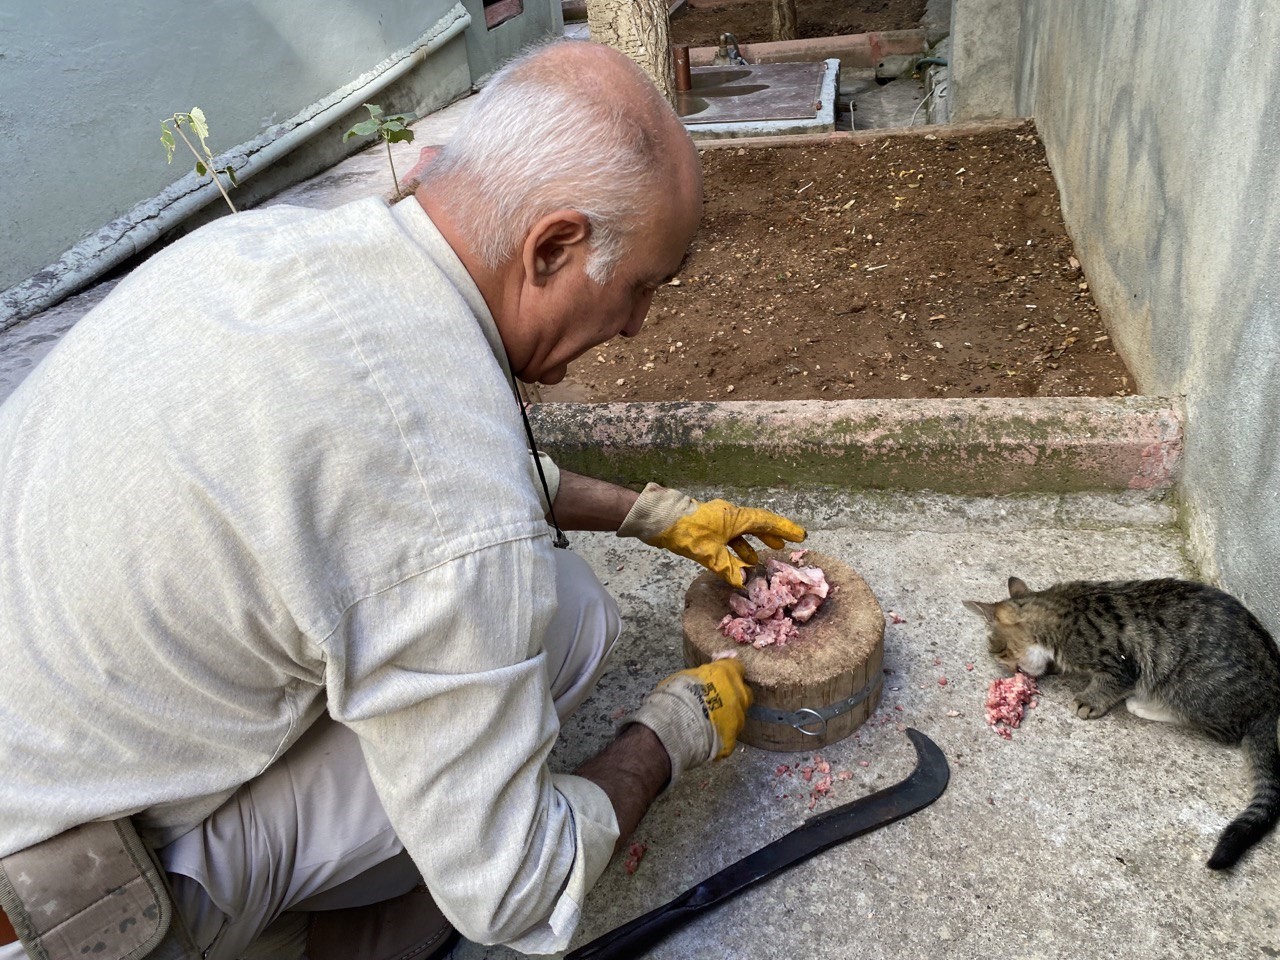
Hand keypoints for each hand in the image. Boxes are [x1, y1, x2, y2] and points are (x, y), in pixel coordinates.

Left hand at [617, 483, 805, 585]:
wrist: (659, 520)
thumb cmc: (687, 532)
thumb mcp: (710, 554)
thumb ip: (729, 569)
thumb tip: (745, 582)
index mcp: (735, 517)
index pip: (766, 522)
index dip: (784, 529)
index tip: (800, 535)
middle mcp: (729, 516)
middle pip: (756, 524)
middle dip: (771, 535)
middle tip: (784, 545)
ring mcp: (718, 520)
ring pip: (741, 531)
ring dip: (752, 544)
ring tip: (761, 557)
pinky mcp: (707, 528)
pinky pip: (728, 537)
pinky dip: (735, 548)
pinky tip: (735, 562)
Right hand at [626, 658, 751, 784]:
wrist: (676, 725)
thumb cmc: (676, 695)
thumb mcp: (686, 675)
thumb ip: (703, 677)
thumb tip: (703, 678)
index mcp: (727, 674)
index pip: (737, 666)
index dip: (728, 670)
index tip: (721, 672)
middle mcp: (738, 694)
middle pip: (743, 693)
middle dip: (733, 695)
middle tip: (717, 698)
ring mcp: (738, 719)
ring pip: (738, 716)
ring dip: (727, 716)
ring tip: (709, 721)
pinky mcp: (732, 739)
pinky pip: (729, 736)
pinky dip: (719, 736)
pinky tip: (706, 737)